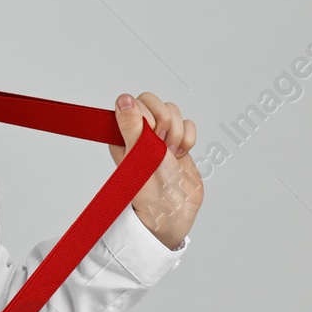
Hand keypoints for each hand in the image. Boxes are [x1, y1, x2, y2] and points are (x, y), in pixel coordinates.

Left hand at [109, 92, 202, 250]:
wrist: (174, 213)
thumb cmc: (150, 191)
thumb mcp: (138, 156)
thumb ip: (130, 126)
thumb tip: (123, 98)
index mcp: (123, 134)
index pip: (134, 102)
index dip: (147, 115)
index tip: (150, 135)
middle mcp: (140, 132)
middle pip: (156, 103)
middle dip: (166, 122)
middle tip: (162, 145)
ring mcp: (160, 136)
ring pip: (174, 111)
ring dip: (177, 133)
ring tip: (170, 154)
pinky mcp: (178, 141)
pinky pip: (188, 124)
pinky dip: (188, 139)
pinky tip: (181, 155)